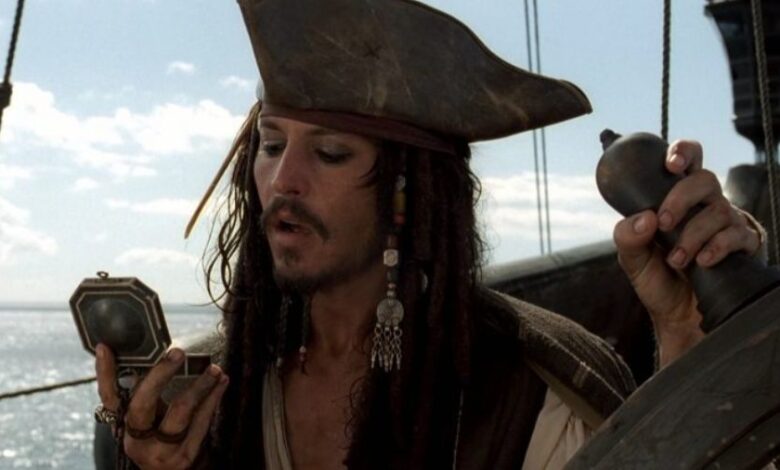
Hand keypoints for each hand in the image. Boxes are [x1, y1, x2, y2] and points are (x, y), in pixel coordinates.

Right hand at [95, 344, 228, 468]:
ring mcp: (161, 451)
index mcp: (123, 424)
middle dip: (160, 375)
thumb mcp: (147, 420)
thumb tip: (156, 353)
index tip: (105, 347)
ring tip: (213, 368)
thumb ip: (146, 392)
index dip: (104, 372)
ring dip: (199, 386)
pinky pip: (201, 422)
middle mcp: (137, 439)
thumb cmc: (160, 438)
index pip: (109, 396)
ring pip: (180, 413)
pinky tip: (222, 381)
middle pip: (143, 404)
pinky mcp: (185, 455)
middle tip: (177, 353)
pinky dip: (213, 398)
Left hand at [613, 139, 762, 366]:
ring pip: (719, 209)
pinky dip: (716, 247)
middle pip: (705, 179)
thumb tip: (645, 218)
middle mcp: (704, 205)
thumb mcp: (631, 258)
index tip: (671, 165)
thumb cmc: (656, 279)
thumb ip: (627, 236)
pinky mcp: (742, 245)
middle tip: (664, 222)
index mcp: (677, 199)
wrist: (677, 316)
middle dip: (681, 198)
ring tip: (676, 259)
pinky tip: (702, 261)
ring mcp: (726, 223)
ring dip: (693, 234)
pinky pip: (737, 235)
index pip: (687, 161)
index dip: (683, 153)